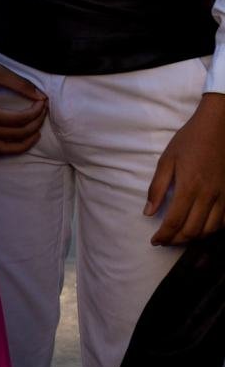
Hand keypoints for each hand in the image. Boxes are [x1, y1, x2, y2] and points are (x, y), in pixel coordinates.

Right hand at [0, 55, 47, 155]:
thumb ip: (21, 84)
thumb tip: (40, 96)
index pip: (20, 120)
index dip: (37, 112)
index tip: (43, 101)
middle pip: (15, 135)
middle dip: (35, 124)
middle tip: (43, 113)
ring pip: (2, 149)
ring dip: (23, 144)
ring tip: (35, 135)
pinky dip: (1, 149)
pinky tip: (9, 141)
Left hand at [146, 93, 224, 245]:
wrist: (219, 126)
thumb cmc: (190, 140)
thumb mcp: (166, 160)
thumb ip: (157, 188)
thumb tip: (148, 212)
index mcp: (189, 187)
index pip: (174, 221)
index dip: (164, 236)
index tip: (155, 240)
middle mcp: (208, 195)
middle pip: (193, 231)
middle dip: (176, 240)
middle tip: (165, 240)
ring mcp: (223, 196)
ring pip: (210, 230)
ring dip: (194, 237)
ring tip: (180, 235)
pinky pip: (223, 221)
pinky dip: (211, 229)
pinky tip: (201, 226)